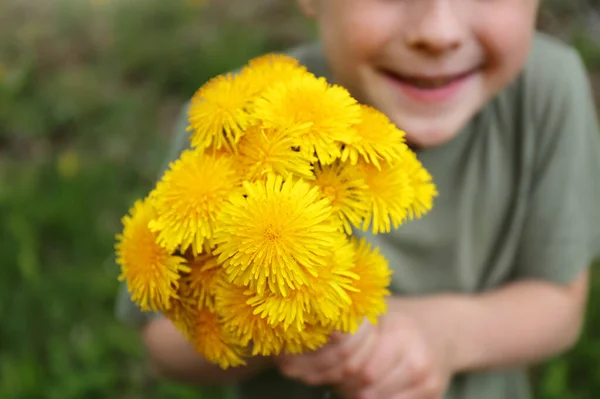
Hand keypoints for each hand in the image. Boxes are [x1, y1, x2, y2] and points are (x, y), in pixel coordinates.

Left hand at [274, 301, 455, 398]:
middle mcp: (410, 347)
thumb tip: (294, 342)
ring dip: (353, 393)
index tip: (308, 365)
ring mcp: (422, 372)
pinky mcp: (431, 391)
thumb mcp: (372, 312)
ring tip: (350, 381)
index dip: (324, 364)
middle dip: (339, 380)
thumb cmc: (396, 321)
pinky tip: (369, 388)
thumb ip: (342, 324)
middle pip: (359, 380)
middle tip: (329, 375)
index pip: (350, 357)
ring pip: (372, 396)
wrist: (446, 329)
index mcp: (392, 324)